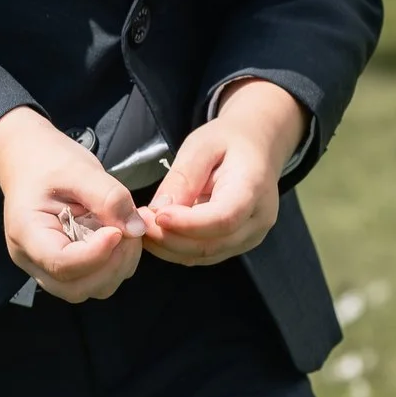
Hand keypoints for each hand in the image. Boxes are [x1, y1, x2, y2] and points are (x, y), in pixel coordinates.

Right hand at [0, 106, 147, 301]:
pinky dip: (115, 266)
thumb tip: (137, 229)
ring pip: (88, 289)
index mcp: (26, 232)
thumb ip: (109, 196)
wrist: (30, 161)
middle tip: (128, 231)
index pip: (61, 263)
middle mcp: (32, 259)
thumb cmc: (48, 161)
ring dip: (117, 267)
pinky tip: (119, 237)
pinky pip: (93, 281)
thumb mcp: (79, 169)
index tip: (118, 230)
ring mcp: (46, 267)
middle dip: (111, 265)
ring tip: (125, 232)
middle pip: (76, 288)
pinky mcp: (64, 268)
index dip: (96, 254)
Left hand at [140, 79, 304, 266]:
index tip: (156, 216)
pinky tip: (156, 233)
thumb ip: (183, 177)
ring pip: (205, 255)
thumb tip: (160, 210)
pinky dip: (177, 249)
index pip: (223, 218)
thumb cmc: (228, 141)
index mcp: (253, 189)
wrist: (256, 148)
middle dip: (169, 238)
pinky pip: (205, 254)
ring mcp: (250, 236)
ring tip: (142, 225)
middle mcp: (257, 220)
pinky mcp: (237, 243)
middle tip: (138, 221)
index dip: (187, 223)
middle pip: (212, 244)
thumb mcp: (201, 146)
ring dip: (169, 247)